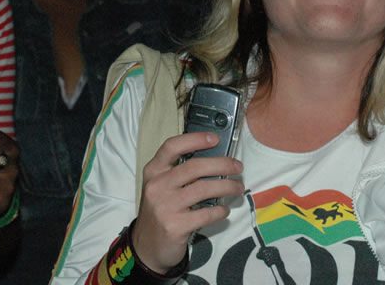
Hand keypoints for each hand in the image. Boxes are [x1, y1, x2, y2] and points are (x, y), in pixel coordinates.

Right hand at [133, 132, 243, 272]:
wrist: (146, 246)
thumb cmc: (161, 210)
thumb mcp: (162, 186)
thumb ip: (180, 172)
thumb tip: (215, 158)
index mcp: (154, 171)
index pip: (172, 147)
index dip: (195, 139)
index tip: (215, 138)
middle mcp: (157, 186)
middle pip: (195, 167)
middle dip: (222, 164)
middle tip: (238, 167)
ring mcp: (165, 207)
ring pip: (204, 189)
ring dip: (227, 186)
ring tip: (237, 187)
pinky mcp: (175, 226)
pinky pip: (206, 213)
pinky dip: (220, 210)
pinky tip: (224, 210)